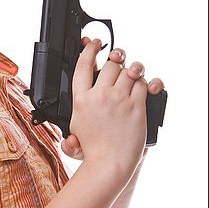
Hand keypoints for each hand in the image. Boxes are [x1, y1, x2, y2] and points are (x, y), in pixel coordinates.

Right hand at [61, 37, 163, 169]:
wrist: (110, 164)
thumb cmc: (93, 151)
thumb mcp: (74, 131)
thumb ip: (70, 120)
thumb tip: (65, 129)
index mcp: (81, 99)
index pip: (83, 65)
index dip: (89, 49)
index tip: (94, 43)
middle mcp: (100, 96)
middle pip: (110, 64)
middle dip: (116, 58)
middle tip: (117, 58)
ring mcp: (119, 100)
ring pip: (128, 71)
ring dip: (132, 69)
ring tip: (132, 72)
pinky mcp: (136, 106)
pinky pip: (142, 84)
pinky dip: (143, 82)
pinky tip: (141, 85)